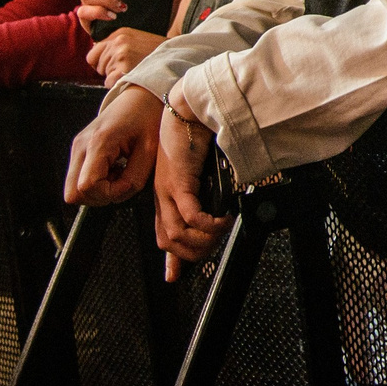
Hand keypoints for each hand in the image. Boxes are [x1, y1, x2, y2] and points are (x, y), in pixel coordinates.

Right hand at [65, 85, 163, 205]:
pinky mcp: (78, 150)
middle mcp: (81, 145)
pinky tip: (114, 169)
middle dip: (100, 196)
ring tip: (120, 173)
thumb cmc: (148, 117)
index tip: (128, 183)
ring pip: (74, 189)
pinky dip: (95, 182)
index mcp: (98, 142)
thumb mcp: (149, 149)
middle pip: (73, 193)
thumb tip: (120, 192)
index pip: (87, 186)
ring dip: (98, 190)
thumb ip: (135, 176)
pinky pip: (78, 179)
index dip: (109, 193)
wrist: (140, 96)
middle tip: (122, 182)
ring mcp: (76, 147)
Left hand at [87, 28, 163, 86]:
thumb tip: (95, 56)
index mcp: (119, 33)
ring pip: (103, 73)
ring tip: (132, 70)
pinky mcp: (124, 68)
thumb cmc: (154, 52)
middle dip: (107, 69)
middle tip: (125, 68)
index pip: (93, 53)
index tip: (111, 64)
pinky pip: (109, 82)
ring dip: (114, 75)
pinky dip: (117, 84)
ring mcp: (121, 54)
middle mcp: (118, 42)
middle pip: (96, 64)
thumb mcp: (135, 39)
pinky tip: (131, 77)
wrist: (174, 58)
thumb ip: (116, 44)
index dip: (100, 61)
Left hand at [154, 102, 229, 276]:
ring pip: (176, 234)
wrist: (190, 109)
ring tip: (222, 230)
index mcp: (166, 194)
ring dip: (202, 240)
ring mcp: (167, 190)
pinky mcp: (177, 182)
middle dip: (193, 252)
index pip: (163, 234)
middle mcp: (163, 196)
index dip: (171, 259)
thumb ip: (206, 189)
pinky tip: (221, 219)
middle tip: (215, 246)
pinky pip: (190, 215)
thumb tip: (224, 204)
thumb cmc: (196, 134)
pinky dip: (207, 223)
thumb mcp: (200, 169)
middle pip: (169, 241)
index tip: (176, 276)